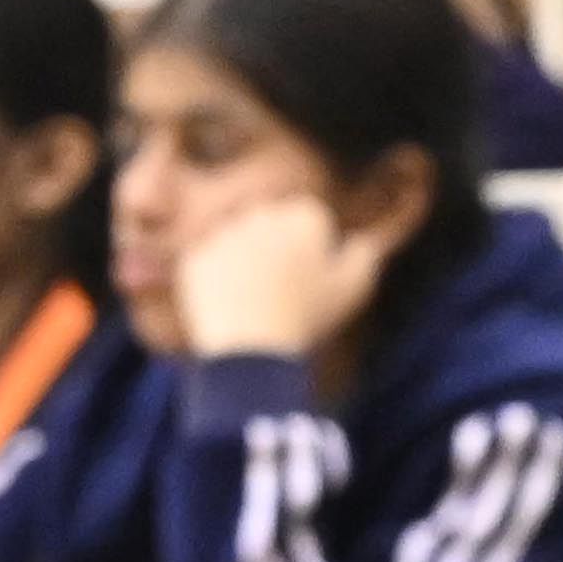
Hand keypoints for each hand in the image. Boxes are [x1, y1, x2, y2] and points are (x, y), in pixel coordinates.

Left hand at [171, 188, 413, 364]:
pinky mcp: (197, 257)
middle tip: (281, 296)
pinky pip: (210, 268)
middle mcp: (262, 213)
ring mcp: (225, 233)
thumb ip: (365, 257)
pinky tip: (231, 310)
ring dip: (245, 267)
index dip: (313, 255)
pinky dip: (218, 287)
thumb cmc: (309, 318)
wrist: (253, 348)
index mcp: (303, 214)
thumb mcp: (353, 290)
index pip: (309, 224)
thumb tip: (362, 242)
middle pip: (271, 230)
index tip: (311, 284)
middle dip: (275, 253)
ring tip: (255, 305)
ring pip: (239, 246)